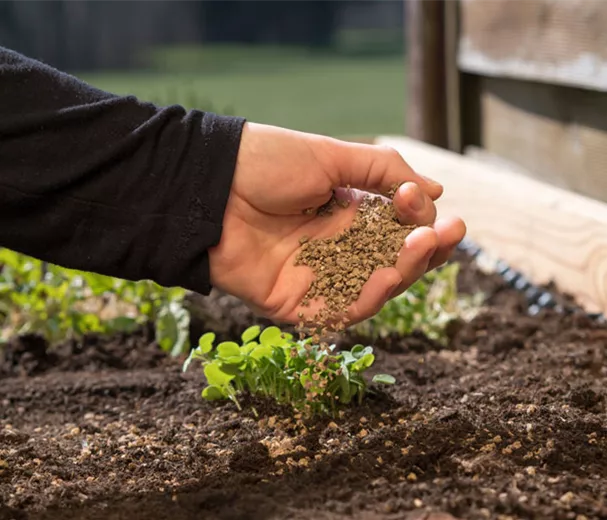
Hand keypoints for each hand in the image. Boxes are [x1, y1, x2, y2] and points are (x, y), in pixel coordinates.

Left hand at [208, 122, 465, 325]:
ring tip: (421, 246)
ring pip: (375, 290)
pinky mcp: (295, 304)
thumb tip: (438, 190)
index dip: (420, 220)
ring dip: (405, 271)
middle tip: (448, 233)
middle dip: (426, 250)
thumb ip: (385, 172)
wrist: (208, 185)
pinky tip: (387, 275)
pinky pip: (339, 312)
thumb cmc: (266, 164)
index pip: (399, 229)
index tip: (422, 200)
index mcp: (348, 214)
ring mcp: (318, 279)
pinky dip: (367, 299)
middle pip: (395, 263)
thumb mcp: (332, 156)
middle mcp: (337, 249)